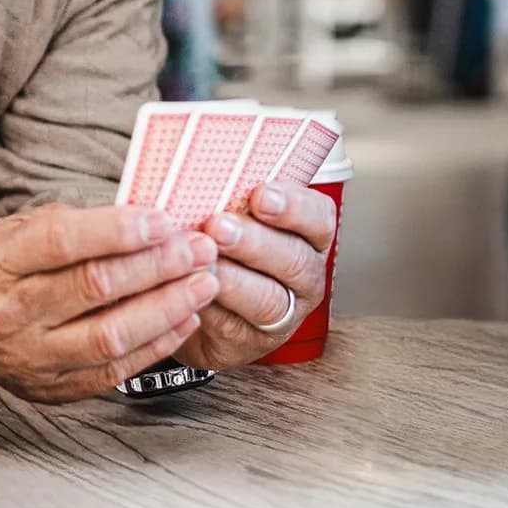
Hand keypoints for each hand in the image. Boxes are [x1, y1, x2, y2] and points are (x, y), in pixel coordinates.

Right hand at [0, 204, 217, 400]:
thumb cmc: (1, 267)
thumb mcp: (22, 228)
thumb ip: (79, 223)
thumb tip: (149, 216)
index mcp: (1, 262)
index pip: (62, 243)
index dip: (118, 231)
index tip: (164, 220)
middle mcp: (11, 313)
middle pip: (94, 288)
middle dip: (157, 266)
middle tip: (199, 249)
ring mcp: (30, 357)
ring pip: (109, 337)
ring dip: (166, 309)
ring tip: (203, 284)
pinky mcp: (52, 389)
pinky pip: (113, 371)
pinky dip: (157, 345)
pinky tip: (185, 319)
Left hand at [172, 180, 336, 370]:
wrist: (204, 298)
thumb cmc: (226, 244)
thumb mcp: (238, 211)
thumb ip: (234, 194)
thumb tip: (206, 165)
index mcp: (309, 236)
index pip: (318, 218)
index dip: (293, 207)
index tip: (261, 195)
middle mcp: (305, 276)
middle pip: (293, 259)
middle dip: (254, 241)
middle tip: (218, 226)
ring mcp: (283, 314)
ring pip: (267, 299)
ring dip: (233, 278)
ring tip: (203, 260)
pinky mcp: (250, 342)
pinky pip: (232, 326)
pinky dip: (209, 306)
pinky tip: (189, 289)